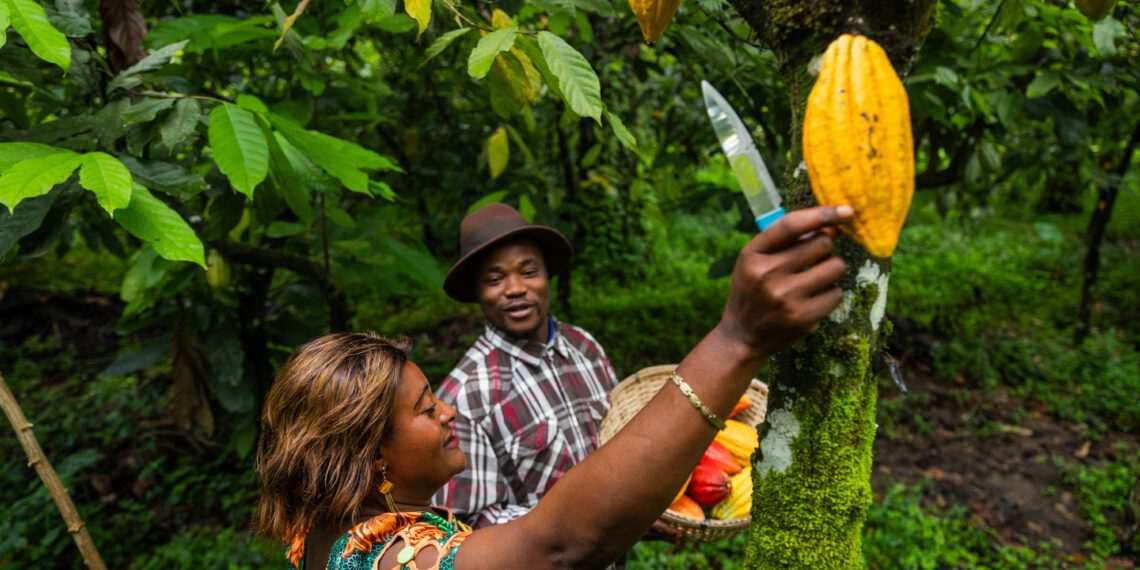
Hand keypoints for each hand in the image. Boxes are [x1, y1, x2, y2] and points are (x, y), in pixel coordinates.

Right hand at [717, 205, 853, 356]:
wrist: (742, 336)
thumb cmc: (752, 290)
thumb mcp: (755, 261)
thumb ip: (786, 241)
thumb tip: (831, 225)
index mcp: (752, 254)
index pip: (791, 225)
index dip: (822, 214)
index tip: (847, 210)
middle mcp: (767, 273)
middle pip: (822, 243)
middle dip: (825, 248)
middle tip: (815, 259)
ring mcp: (786, 297)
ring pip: (836, 267)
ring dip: (831, 270)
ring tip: (815, 279)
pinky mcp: (803, 317)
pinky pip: (837, 293)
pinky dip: (830, 294)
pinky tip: (814, 300)